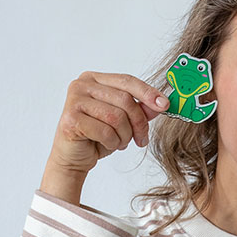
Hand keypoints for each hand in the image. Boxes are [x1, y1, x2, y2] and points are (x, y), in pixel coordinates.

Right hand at [40, 71, 167, 203]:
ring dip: (125, 135)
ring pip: (116, 117)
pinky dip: (112, 142)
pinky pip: (105, 131)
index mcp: (94, 79)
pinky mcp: (71, 119)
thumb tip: (160, 103)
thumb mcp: (123, 121)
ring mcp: (74, 101)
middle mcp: (82, 85)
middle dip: (138, 123)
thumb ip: (139, 109)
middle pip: (124, 100)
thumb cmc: (96, 136)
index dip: (148, 92)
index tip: (164, 105)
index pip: (127, 81)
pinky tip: (108, 145)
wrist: (73, 157)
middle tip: (141, 138)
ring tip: (120, 142)